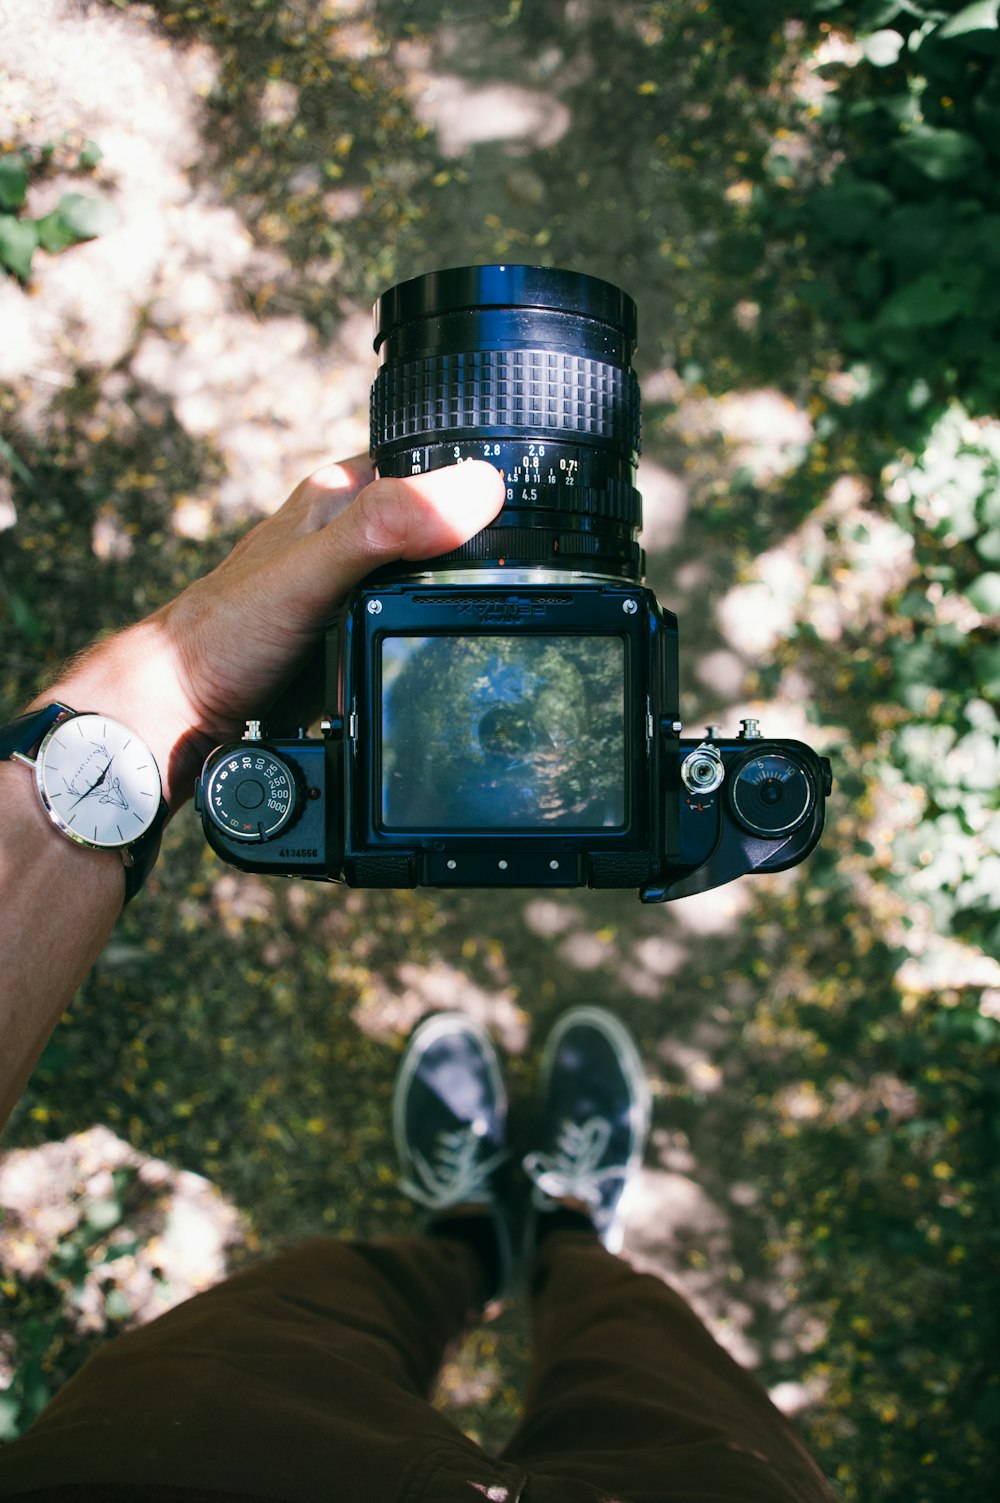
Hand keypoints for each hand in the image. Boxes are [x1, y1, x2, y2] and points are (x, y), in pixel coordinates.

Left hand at [35, 459, 504, 808]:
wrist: (182, 710)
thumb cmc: (227, 632)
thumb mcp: (316, 569)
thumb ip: (387, 527)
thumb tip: (474, 491)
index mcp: (341, 494)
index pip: (435, 460)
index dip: (486, 478)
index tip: (540, 508)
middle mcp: (349, 534)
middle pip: (442, 525)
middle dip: (484, 551)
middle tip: (530, 580)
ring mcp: (352, 585)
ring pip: (430, 580)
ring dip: (461, 603)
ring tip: (496, 623)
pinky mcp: (352, 634)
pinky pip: (413, 626)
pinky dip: (434, 640)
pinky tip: (447, 658)